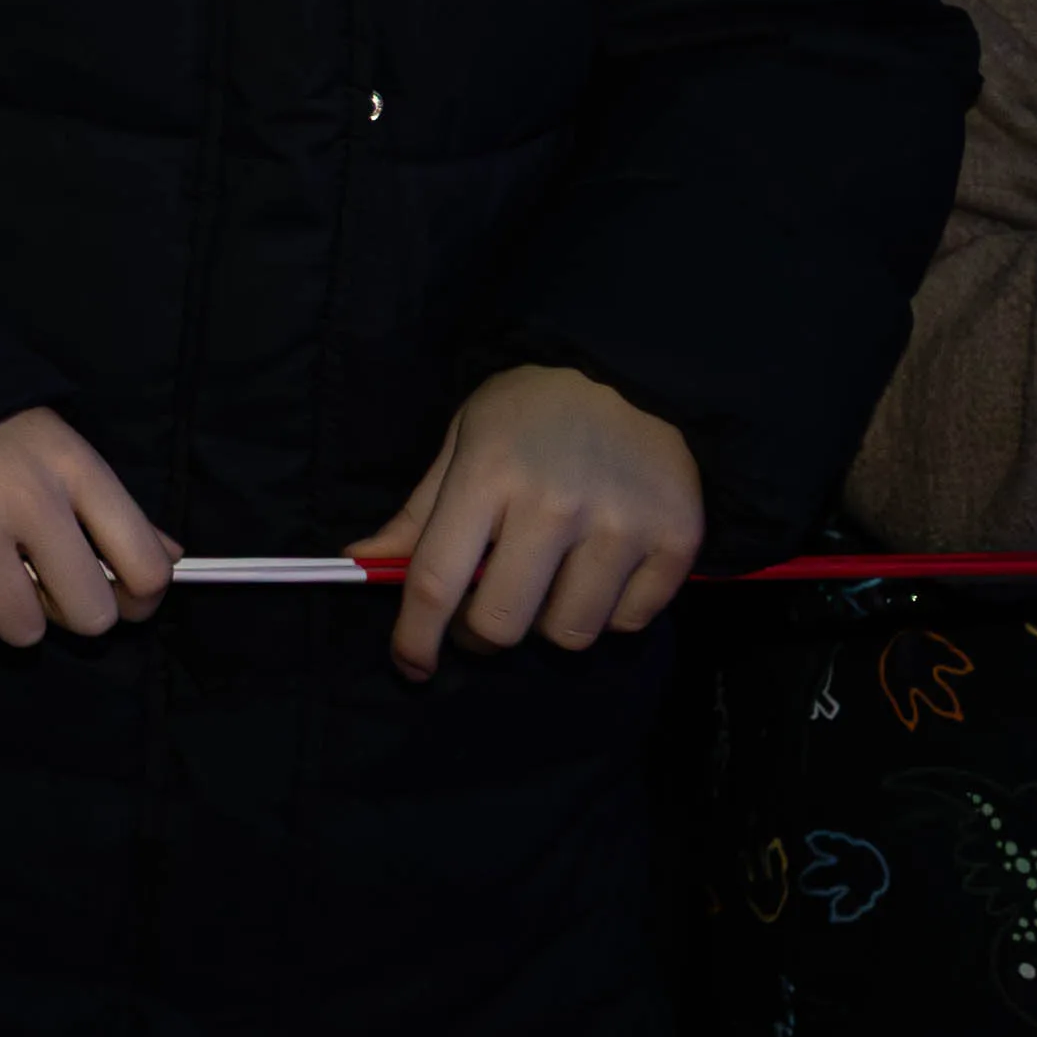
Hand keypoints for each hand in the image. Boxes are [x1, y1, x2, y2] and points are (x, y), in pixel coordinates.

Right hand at [0, 405, 180, 645]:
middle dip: (69, 613)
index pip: (145, 566)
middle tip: (42, 589)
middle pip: (89, 613)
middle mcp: (29, 500)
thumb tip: (172, 558)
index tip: (119, 598)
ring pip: (21, 630)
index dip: (140, 600)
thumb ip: (116, 507)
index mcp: (74, 469)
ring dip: (8, 618)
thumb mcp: (59, 445)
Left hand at [353, 364, 699, 678]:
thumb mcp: (463, 441)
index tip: (411, 664)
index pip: (437, 581)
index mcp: (487, 475)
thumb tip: (360, 564)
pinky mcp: (675, 542)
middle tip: (482, 617)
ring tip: (547, 584)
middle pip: (502, 622)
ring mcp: (620, 526)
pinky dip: (608, 613)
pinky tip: (600, 571)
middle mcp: (554, 505)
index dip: (416, 636)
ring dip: (548, 624)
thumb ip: (418, 513)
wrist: (633, 371)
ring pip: (569, 633)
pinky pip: (629, 622)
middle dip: (480, 635)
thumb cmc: (531, 409)